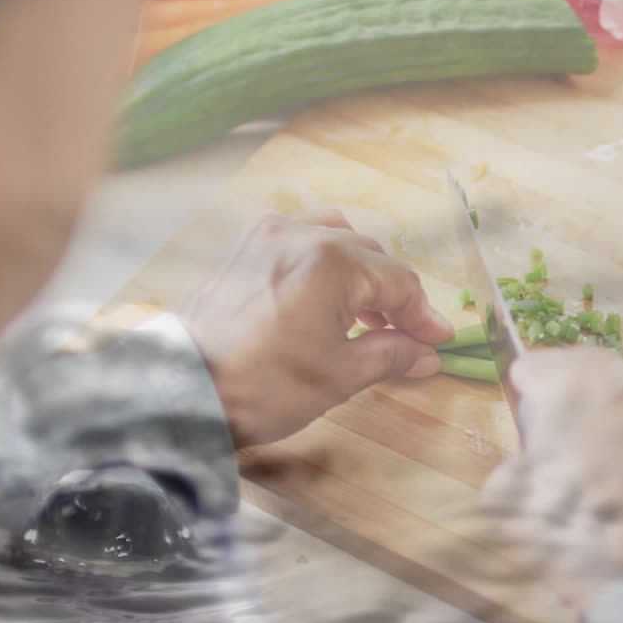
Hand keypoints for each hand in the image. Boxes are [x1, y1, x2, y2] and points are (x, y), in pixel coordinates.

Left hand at [181, 210, 454, 447]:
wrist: (184, 389)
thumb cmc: (265, 385)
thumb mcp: (338, 376)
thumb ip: (390, 355)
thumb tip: (427, 354)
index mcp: (332, 261)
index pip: (397, 281)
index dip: (423, 314)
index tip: (437, 341)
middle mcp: (301, 233)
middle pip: (370, 256)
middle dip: (392, 295)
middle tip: (405, 335)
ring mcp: (267, 235)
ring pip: (335, 239)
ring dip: (359, 273)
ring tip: (363, 315)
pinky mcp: (243, 247)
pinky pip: (298, 239)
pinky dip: (322, 262)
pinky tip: (322, 297)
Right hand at [480, 349, 622, 603]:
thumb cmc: (583, 543)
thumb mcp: (512, 513)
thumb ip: (508, 473)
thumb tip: (519, 466)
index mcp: (575, 384)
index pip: (536, 367)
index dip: (531, 397)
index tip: (534, 424)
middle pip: (596, 377)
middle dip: (585, 407)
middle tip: (580, 454)